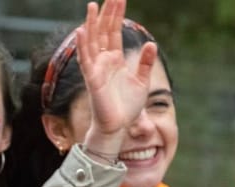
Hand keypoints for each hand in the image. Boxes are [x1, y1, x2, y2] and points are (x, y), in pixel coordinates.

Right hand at [76, 0, 156, 141]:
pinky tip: (82, 31)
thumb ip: (146, 62)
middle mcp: (104, 61)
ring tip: (92, 5)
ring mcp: (96, 68)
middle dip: (107, 13)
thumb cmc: (127, 106)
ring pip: (92, 41)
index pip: (114, 33)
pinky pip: (85, 59)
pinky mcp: (92, 78)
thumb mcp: (142, 80)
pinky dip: (83, 45)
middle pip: (103, 32)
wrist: (118, 126)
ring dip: (92, 24)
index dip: (117, 16)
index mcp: (115, 60)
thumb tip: (152, 43)